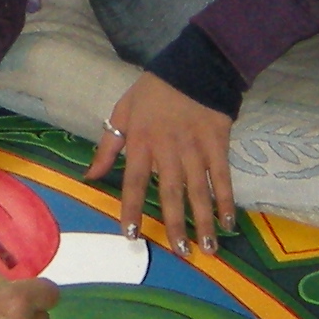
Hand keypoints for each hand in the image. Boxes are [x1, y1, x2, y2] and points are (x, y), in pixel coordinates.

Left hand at [95, 72, 233, 252]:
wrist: (194, 66)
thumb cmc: (153, 91)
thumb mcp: (122, 112)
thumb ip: (107, 146)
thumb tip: (90, 176)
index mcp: (142, 142)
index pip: (134, 182)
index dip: (132, 209)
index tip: (131, 235)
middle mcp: (168, 149)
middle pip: (171, 192)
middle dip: (175, 224)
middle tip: (181, 252)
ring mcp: (195, 148)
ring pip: (199, 190)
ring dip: (203, 220)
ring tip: (207, 247)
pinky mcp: (218, 144)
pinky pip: (222, 176)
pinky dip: (226, 200)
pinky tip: (228, 222)